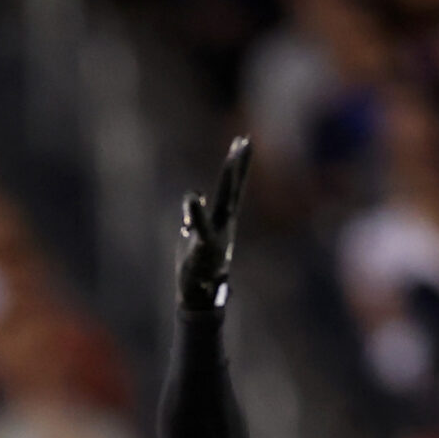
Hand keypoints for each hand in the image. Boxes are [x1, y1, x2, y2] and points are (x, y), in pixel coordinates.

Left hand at [178, 135, 250, 311]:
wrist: (199, 297)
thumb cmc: (198, 265)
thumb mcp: (195, 234)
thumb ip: (195, 214)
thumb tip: (196, 198)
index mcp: (223, 220)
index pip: (233, 187)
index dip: (239, 164)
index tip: (244, 140)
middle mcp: (224, 224)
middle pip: (232, 189)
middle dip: (237, 165)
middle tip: (244, 140)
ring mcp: (217, 234)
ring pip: (225, 201)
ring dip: (229, 177)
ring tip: (233, 154)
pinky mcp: (203, 248)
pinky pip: (200, 227)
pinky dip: (196, 213)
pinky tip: (194, 196)